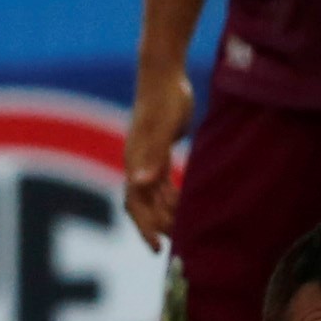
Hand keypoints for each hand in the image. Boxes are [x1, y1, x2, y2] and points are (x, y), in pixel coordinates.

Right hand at [126, 62, 194, 247]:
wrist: (163, 73)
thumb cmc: (164, 98)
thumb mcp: (163, 128)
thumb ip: (153, 155)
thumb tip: (139, 183)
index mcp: (136, 161)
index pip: (135, 204)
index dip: (144, 228)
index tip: (157, 248)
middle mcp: (138, 162)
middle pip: (144, 204)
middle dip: (159, 224)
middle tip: (181, 241)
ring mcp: (147, 156)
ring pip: (154, 194)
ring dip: (166, 212)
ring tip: (184, 228)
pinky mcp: (159, 149)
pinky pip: (162, 180)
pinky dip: (172, 195)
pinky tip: (185, 203)